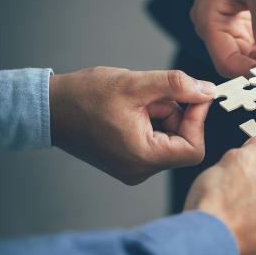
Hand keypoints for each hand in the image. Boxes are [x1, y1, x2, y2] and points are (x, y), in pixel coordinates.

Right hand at [49, 67, 214, 184]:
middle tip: (152, 94)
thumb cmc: (84, 97)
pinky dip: (152, 120)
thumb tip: (207, 90)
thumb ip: (177, 86)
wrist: (48, 108)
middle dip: (175, 113)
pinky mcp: (128, 160)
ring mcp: (133, 167)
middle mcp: (140, 170)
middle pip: (182, 142)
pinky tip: (131, 108)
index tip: (194, 95)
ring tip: (136, 100)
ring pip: (169, 138)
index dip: (199, 120)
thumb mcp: (136, 84)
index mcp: (143, 158)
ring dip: (162, 113)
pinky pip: (155, 140)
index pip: (194, 149)